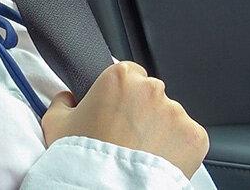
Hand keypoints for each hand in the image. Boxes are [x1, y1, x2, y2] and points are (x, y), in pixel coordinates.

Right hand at [41, 61, 208, 180]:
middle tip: (125, 134)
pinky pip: (187, 136)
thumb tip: (67, 98)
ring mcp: (176, 112)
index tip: (115, 109)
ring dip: (159, 128)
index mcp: (119, 77)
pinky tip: (157, 158)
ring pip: (169, 114)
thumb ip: (62, 101)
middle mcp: (151, 88)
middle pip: (150, 92)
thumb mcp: (55, 123)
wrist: (107, 189)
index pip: (127, 72)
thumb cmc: (82, 156)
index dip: (120, 93)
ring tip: (141, 151)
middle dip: (140, 109)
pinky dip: (176, 147)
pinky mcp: (195, 136)